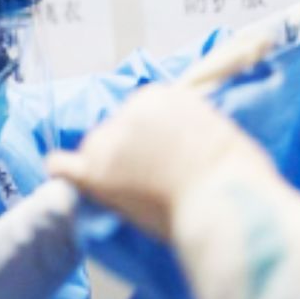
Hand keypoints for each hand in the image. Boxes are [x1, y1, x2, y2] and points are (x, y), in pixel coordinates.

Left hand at [47, 84, 277, 238]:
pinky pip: (63, 166)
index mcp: (163, 96)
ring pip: (94, 151)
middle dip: (128, 154)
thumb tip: (186, 146)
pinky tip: (70, 180)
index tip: (163, 159)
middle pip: (115, 130)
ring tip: (131, 195)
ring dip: (106, 169)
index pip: (140, 114)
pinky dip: (65, 173)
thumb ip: (190, 131)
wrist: (225, 202)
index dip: (151, 140)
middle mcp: (130, 110)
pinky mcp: (96, 174)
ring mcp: (110, 141)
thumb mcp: (219, 133)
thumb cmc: (236, 176)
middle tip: (150, 182)